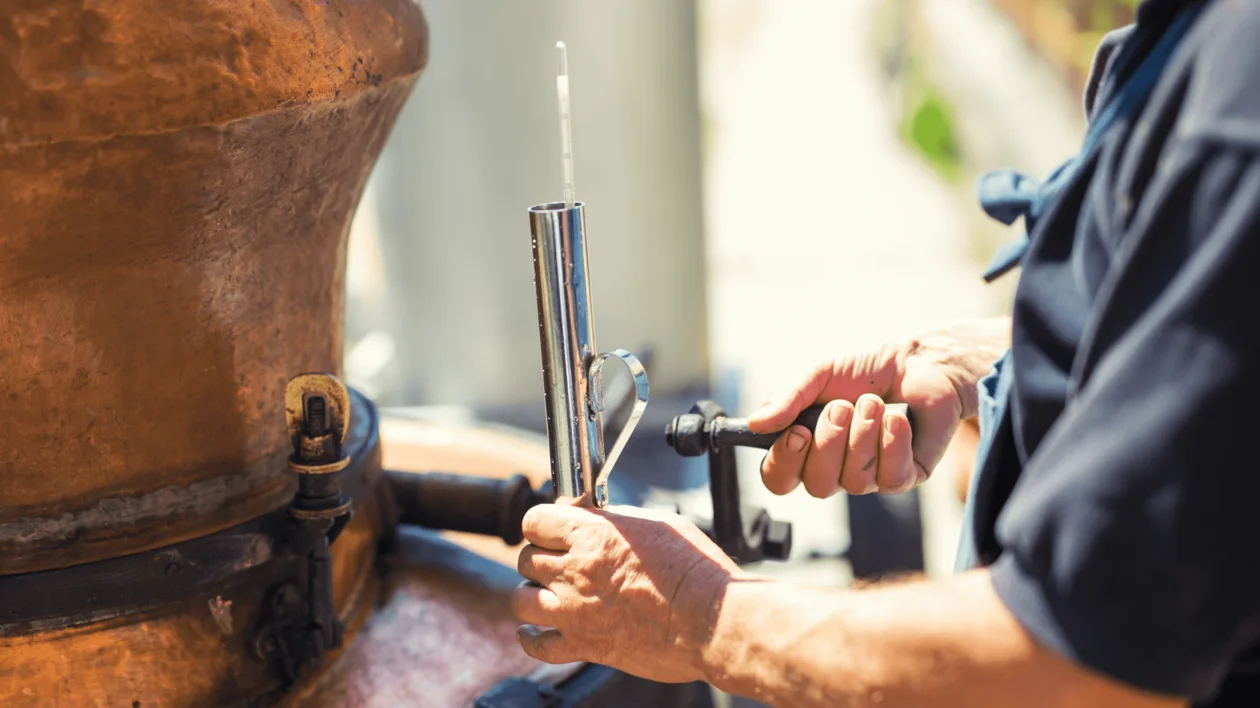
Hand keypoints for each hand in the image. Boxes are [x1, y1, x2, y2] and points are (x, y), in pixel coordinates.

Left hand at [511, 500, 742, 682]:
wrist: (709, 621)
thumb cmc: (693, 570)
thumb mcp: (656, 524)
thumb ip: (617, 521)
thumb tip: (597, 518)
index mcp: (592, 535)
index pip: (535, 521)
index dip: (542, 524)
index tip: (552, 530)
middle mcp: (575, 571)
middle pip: (526, 559)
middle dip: (540, 558)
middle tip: (558, 563)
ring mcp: (575, 611)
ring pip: (521, 600)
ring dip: (533, 595)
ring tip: (549, 595)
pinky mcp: (584, 646)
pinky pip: (538, 645)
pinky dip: (532, 638)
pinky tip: (536, 631)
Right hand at [748, 318, 1009, 497]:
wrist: (920, 360)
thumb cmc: (865, 366)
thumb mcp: (818, 371)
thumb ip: (787, 397)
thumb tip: (755, 423)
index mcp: (804, 444)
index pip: (778, 478)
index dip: (783, 463)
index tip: (797, 433)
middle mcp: (832, 467)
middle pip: (816, 486)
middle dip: (830, 443)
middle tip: (843, 406)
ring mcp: (867, 476)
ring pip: (854, 481)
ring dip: (864, 435)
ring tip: (875, 402)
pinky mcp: (903, 476)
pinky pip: (889, 478)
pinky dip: (892, 443)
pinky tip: (898, 419)